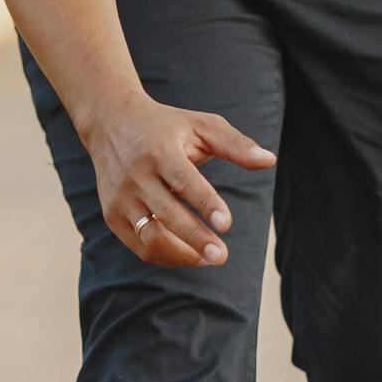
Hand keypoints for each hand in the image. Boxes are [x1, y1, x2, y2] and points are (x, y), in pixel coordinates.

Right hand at [85, 96, 276, 268]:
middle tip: (222, 257)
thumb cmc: (167, 126)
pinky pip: (139, 245)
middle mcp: (136, 175)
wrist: (111, 123)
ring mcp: (120, 197)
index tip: (226, 223)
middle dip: (196, 239)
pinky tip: (189, 254)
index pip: (184, 180)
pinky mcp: (112, 214)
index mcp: (160, 150)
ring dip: (181, 254)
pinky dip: (165, 256)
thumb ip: (236, 145)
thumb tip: (270, 161)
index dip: (205, 203)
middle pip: (167, 214)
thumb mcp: (202, 126)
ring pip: (150, 237)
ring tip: (209, 258)